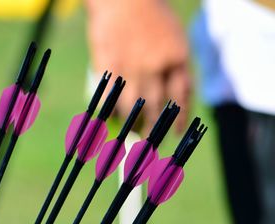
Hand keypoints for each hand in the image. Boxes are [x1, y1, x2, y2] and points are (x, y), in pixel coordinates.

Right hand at [86, 0, 190, 135]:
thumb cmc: (150, 14)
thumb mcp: (173, 35)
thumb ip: (174, 64)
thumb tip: (173, 98)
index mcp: (177, 56)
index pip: (181, 97)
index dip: (179, 119)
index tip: (176, 134)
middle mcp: (156, 65)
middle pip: (156, 107)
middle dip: (154, 129)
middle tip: (150, 144)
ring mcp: (131, 67)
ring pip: (132, 107)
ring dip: (130, 125)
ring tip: (130, 136)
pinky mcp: (108, 67)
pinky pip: (109, 97)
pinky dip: (110, 112)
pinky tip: (111, 120)